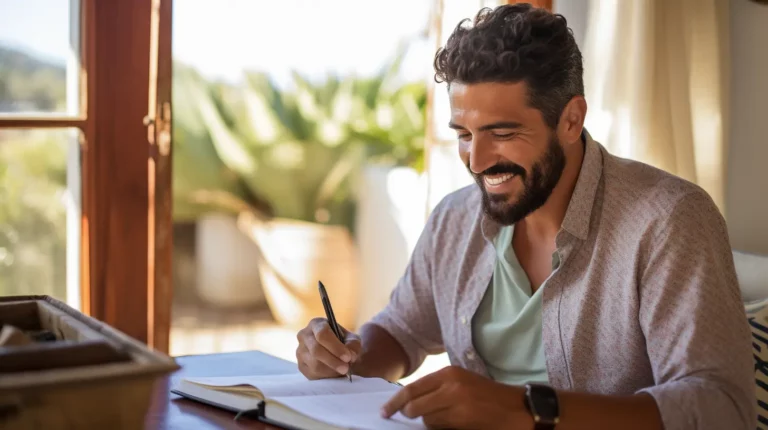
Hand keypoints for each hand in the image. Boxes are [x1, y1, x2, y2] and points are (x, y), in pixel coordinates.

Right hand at [296, 317, 362, 379]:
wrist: (337, 354)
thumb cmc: (344, 343)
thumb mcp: (352, 340)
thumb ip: (353, 345)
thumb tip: (351, 355)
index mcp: (316, 324)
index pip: (322, 334)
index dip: (335, 347)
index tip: (348, 357)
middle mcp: (304, 335)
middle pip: (316, 350)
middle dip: (333, 361)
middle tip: (346, 368)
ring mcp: (300, 351)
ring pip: (314, 364)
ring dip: (331, 370)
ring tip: (343, 371)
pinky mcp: (301, 366)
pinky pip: (313, 374)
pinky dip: (326, 376)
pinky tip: (335, 374)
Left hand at [381, 366, 533, 429]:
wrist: (517, 408)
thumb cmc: (488, 396)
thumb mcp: (461, 383)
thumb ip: (437, 389)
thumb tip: (410, 403)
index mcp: (448, 373)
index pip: (411, 389)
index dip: (394, 402)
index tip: (384, 411)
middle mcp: (450, 385)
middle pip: (413, 405)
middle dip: (409, 415)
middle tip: (409, 418)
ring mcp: (456, 402)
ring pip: (425, 419)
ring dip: (429, 423)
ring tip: (447, 418)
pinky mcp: (463, 419)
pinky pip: (438, 427)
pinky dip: (440, 428)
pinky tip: (454, 424)